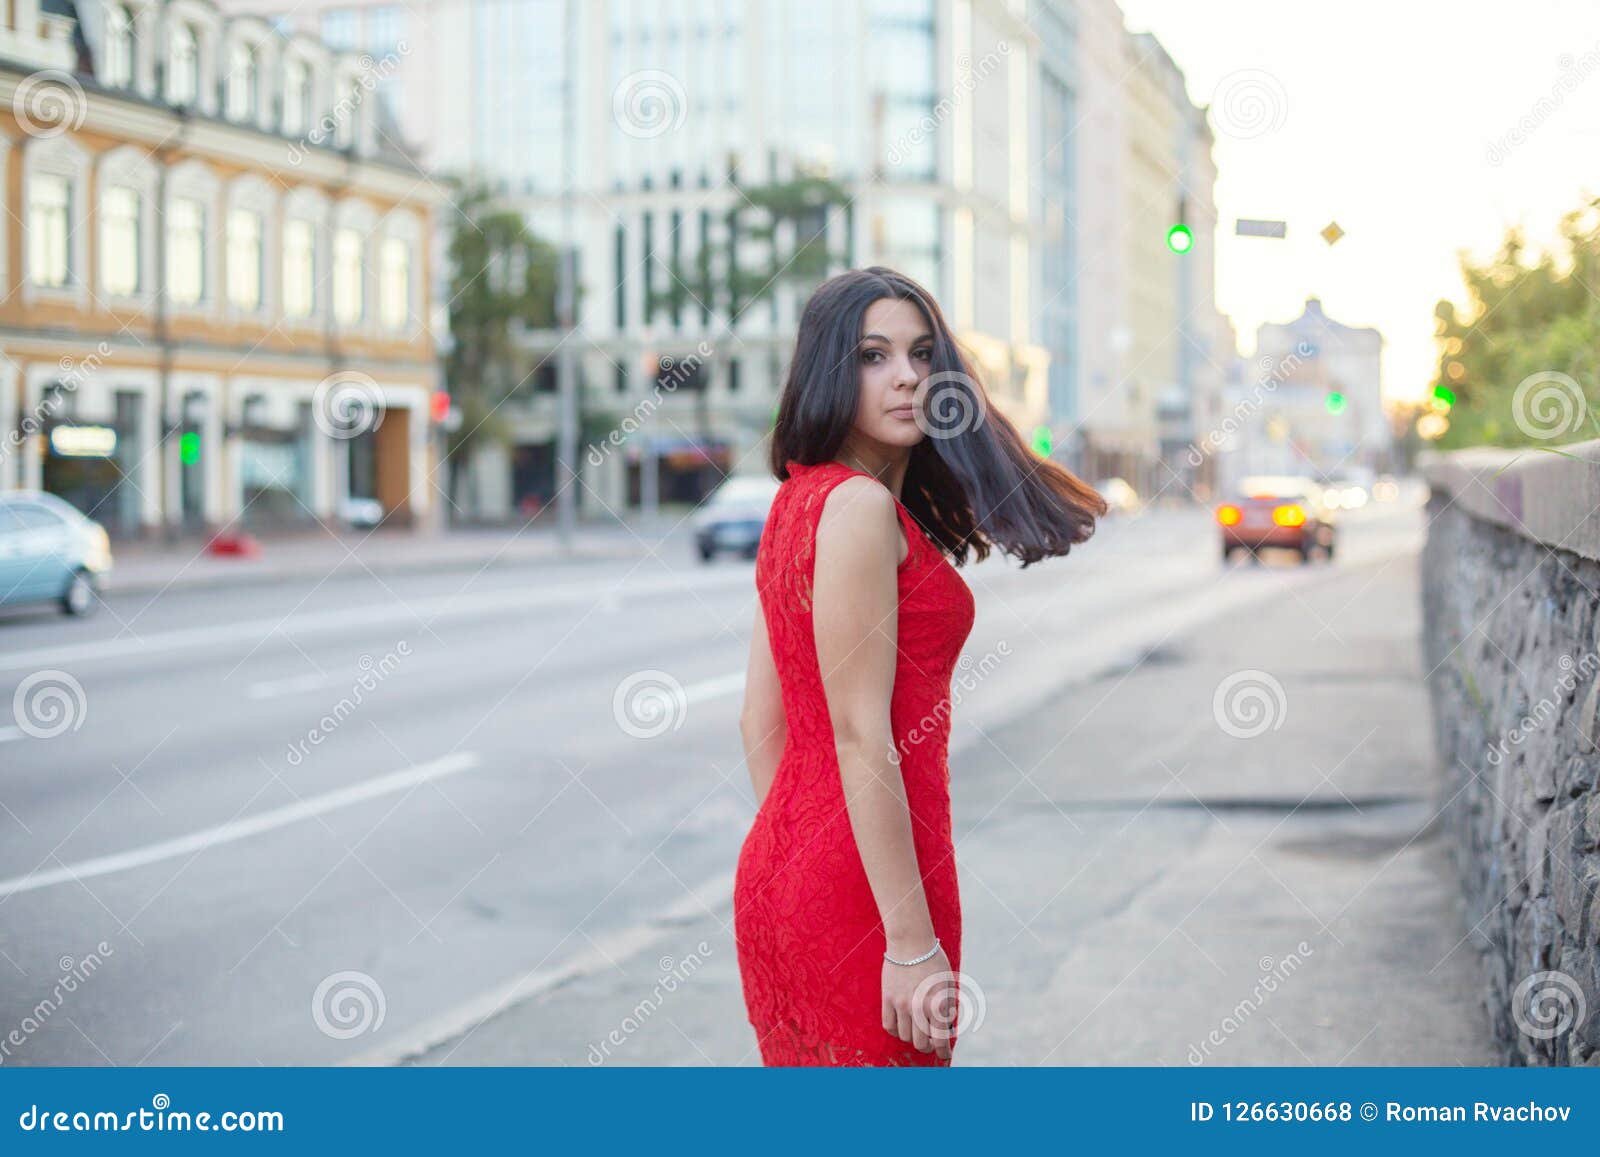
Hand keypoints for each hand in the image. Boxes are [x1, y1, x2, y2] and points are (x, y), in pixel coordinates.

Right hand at [881, 943, 956, 1058]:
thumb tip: (946, 1030)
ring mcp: (901, 1004)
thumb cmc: (934, 962)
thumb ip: (947, 1008)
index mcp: (937, 1005)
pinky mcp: (888, 998)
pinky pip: (889, 1025)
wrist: (911, 942)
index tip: (944, 1055)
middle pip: (920, 1043)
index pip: (940, 1041)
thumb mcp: (948, 985)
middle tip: (930, 1043)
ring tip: (916, 1031)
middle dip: (928, 1046)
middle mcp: (919, 1008)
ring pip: (904, 1036)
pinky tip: (901, 1025)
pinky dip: (895, 1030)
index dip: (943, 1052)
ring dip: (911, 1037)